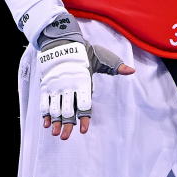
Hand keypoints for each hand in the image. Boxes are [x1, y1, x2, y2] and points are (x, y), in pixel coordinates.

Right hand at [37, 14, 134, 139]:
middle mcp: (69, 85)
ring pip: (55, 108)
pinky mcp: (46, 84)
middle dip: (67, 124)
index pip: (84, 104)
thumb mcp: (102, 57)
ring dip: (55, 122)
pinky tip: (46, 124)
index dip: (83, 118)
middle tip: (67, 137)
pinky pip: (44, 101)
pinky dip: (45, 113)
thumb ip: (115, 66)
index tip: (83, 130)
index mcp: (83, 81)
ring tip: (56, 134)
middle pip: (68, 110)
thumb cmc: (84, 51)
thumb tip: (132, 71)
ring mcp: (56, 86)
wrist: (61, 39)